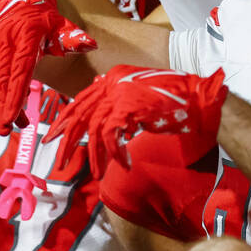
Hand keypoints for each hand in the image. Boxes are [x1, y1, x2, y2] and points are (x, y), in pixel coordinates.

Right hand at [0, 0, 96, 135]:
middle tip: (9, 128)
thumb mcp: (61, 26)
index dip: (14, 98)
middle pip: (2, 81)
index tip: (11, 120)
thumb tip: (90, 45)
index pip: (19, 72)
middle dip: (4, 108)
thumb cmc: (43, 18)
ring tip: (13, 115)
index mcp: (25, 34)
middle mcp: (2, 36)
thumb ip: (73, 38)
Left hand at [45, 66, 227, 178]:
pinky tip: (123, 165)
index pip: (81, 99)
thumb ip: (119, 96)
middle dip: (67, 141)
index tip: (53, 137)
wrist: (198, 97)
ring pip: (94, 129)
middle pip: (81, 114)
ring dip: (95, 156)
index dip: (65, 120)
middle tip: (58, 162)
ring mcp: (120, 92)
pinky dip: (115, 154)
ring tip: (96, 174)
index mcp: (113, 76)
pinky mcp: (129, 106)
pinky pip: (112, 137)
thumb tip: (98, 103)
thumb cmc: (173, 98)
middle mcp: (112, 81)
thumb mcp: (140, 92)